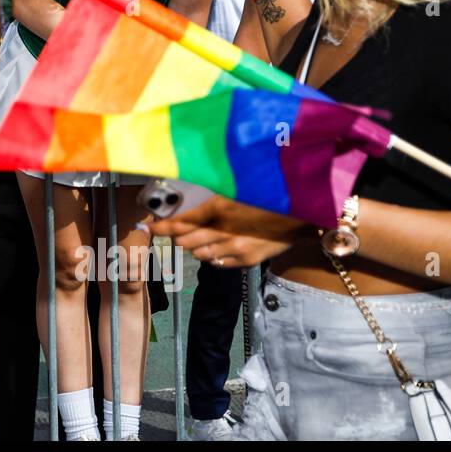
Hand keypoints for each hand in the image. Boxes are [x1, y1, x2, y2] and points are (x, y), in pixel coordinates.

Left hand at [149, 195, 312, 267]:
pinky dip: (209, 254)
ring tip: (194, 235)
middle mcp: (224, 231)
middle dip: (174, 235)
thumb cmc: (269, 194)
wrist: (303, 213)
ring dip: (191, 245)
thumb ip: (209, 196)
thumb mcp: (235, 188)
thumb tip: (183, 200)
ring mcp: (235, 249)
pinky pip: (215, 263)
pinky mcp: (245, 260)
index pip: (178, 222)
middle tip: (170, 229)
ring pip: (197, 253)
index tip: (147, 225)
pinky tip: (214, 245)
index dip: (159, 225)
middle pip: (183, 241)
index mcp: (219, 208)